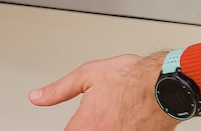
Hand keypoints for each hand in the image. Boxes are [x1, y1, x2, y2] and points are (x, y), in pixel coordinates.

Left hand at [29, 53, 177, 130]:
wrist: (165, 85)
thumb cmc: (129, 77)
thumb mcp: (86, 75)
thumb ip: (58, 90)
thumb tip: (36, 97)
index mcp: (86, 125)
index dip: (71, 127)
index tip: (76, 122)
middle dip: (87, 126)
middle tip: (99, 112)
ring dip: (104, 126)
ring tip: (110, 114)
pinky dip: (120, 128)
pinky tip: (121, 120)